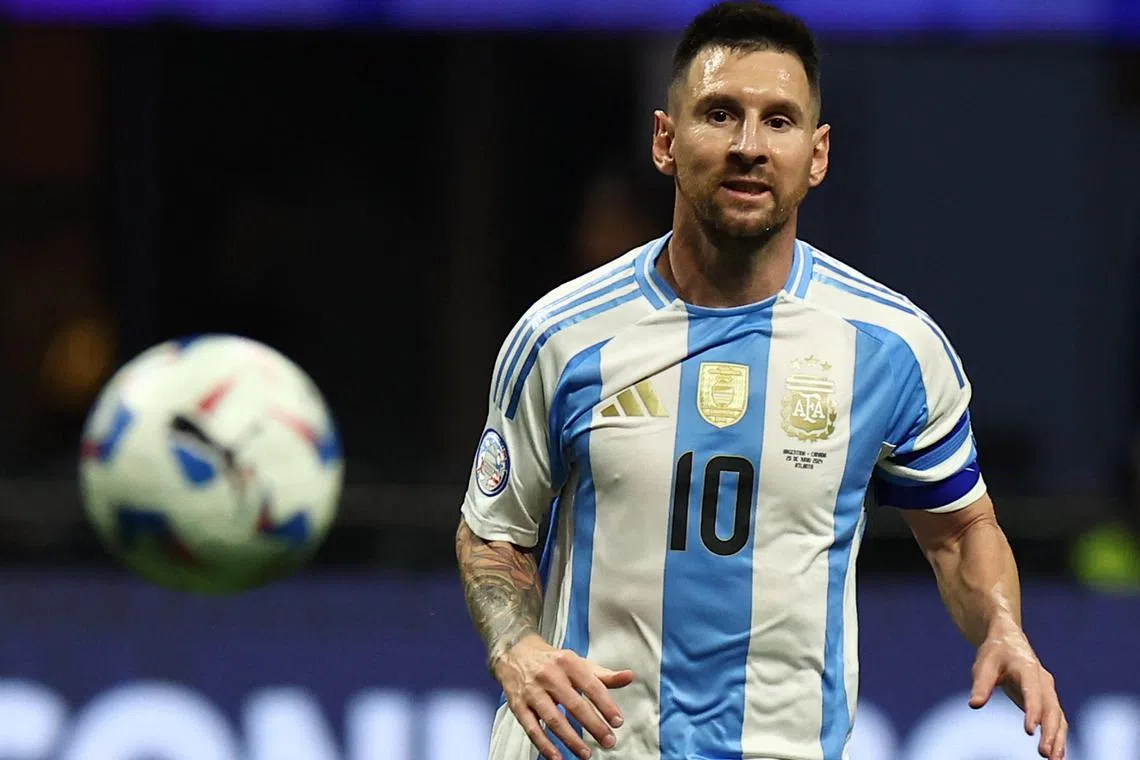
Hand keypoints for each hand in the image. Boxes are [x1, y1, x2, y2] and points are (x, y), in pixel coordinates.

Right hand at [492, 633, 634, 759]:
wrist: (515, 653)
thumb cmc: (554, 662)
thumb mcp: (579, 663)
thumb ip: (604, 675)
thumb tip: (630, 677)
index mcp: (568, 663)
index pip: (591, 686)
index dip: (606, 705)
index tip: (618, 722)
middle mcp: (550, 675)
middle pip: (574, 705)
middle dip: (593, 725)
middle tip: (608, 741)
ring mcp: (533, 691)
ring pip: (553, 719)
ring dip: (571, 739)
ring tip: (586, 754)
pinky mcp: (518, 705)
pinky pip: (532, 728)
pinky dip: (544, 745)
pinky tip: (557, 757)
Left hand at [969, 623, 1067, 759]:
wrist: (1009, 640)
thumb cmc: (995, 653)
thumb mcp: (984, 664)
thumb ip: (981, 684)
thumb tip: (974, 704)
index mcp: (1027, 669)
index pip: (1032, 692)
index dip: (1032, 711)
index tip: (1030, 730)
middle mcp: (1043, 681)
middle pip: (1051, 709)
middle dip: (1050, 732)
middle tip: (1045, 754)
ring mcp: (1048, 692)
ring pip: (1058, 717)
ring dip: (1058, 739)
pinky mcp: (1047, 701)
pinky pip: (1057, 721)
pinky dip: (1059, 737)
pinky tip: (1057, 755)